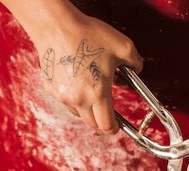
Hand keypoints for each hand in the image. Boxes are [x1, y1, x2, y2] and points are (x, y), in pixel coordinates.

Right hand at [28, 4, 142, 132]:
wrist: (56, 25)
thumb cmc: (87, 34)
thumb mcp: (123, 46)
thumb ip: (136, 61)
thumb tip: (138, 68)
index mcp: (97, 93)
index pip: (107, 125)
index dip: (114, 128)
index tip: (117, 126)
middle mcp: (78, 98)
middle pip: (92, 123)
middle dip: (102, 120)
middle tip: (107, 110)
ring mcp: (62, 95)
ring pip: (77, 113)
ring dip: (86, 110)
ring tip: (92, 93)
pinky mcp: (50, 88)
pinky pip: (65, 101)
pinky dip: (73, 98)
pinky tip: (77, 83)